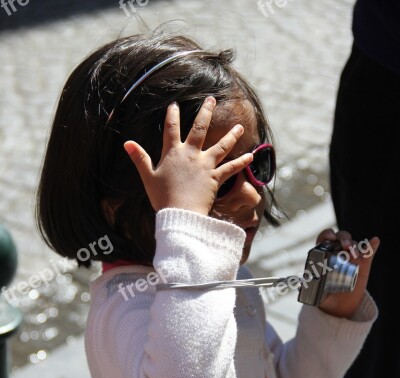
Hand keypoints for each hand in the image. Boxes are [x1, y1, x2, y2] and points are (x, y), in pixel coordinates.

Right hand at [123, 97, 252, 215]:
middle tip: (211, 100)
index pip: (171, 129)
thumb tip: (127, 143)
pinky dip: (241, 162)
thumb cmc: (162, 197)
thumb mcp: (148, 177)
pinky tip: (250, 156)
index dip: (172, 116)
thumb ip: (140, 158)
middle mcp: (191, 155)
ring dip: (231, 135)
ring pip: (221, 146)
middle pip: (199, 129)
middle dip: (205, 112)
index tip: (175, 105)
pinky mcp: (216, 178)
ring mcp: (205, 165)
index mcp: (173, 153)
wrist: (180, 213)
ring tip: (239, 126)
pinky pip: (231, 168)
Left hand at [315, 228, 379, 318]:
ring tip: (354, 254)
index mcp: (324, 255)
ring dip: (354, 245)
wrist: (340, 306)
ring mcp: (351, 257)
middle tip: (345, 247)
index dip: (327, 235)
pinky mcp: (364, 263)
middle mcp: (338, 252)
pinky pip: (369, 251)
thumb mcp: (317, 294)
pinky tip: (375, 241)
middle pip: (341, 237)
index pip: (325, 238)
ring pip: (354, 244)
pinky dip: (372, 245)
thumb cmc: (325, 296)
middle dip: (343, 238)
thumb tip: (300, 286)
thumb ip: (310, 290)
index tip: (330, 238)